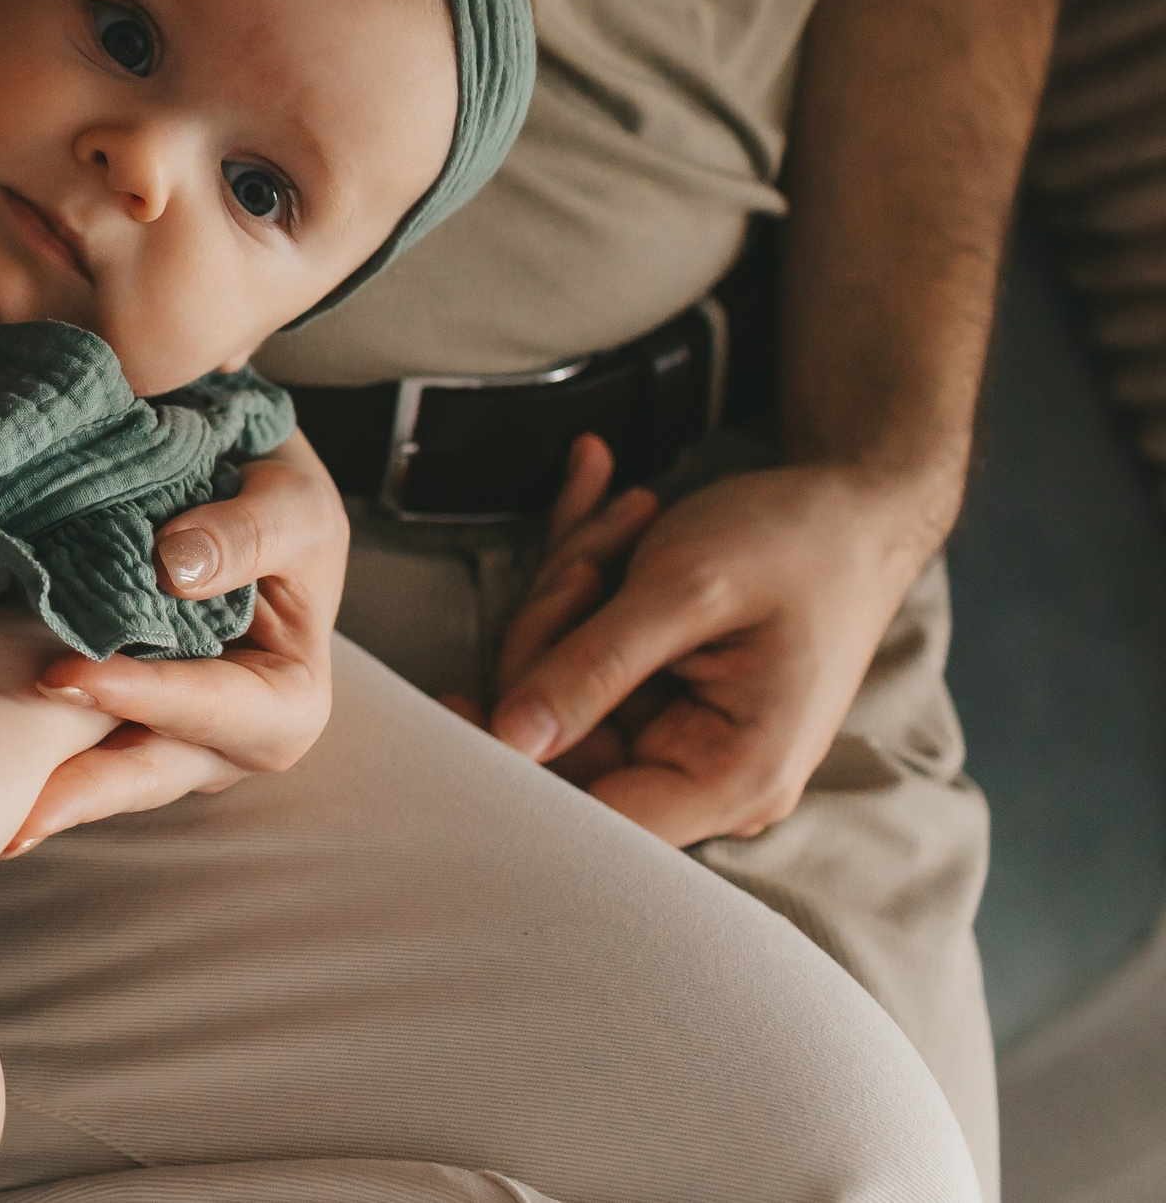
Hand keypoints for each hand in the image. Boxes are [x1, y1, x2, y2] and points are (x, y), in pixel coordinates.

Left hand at [10, 429, 344, 849]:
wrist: (248, 497)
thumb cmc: (284, 509)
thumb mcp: (295, 506)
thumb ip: (252, 534)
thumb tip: (175, 567)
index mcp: (283, 706)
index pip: (209, 707)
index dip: (140, 696)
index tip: (62, 676)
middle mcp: (221, 741)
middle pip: (146, 772)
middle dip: (81, 793)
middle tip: (16, 818)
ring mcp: (161, 736)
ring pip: (99, 768)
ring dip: (44, 786)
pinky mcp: (113, 720)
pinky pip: (68, 739)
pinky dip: (25, 745)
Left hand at [471, 434, 940, 845]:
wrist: (856, 506)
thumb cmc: (798, 542)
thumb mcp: (688, 587)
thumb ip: (595, 665)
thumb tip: (510, 740)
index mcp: (730, 776)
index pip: (592, 818)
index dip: (512, 771)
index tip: (456, 702)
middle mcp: (702, 774)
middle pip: (559, 739)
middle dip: (553, 626)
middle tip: (592, 552)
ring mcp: (673, 734)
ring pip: (558, 683)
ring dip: (571, 583)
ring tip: (629, 516)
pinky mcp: (652, 695)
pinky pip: (579, 650)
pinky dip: (581, 573)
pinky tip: (597, 494)